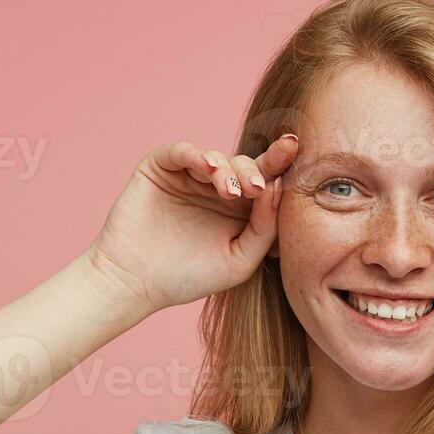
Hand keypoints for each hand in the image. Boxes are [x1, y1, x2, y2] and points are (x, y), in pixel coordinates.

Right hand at [86, 134, 299, 312]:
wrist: (136, 284)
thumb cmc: (188, 278)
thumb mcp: (240, 260)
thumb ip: (264, 228)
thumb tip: (278, 187)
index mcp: (240, 210)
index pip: (266, 183)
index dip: (281, 165)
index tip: (297, 150)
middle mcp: (216, 189)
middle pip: (245, 165)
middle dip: (256, 171)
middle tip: (257, 188)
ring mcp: (188, 177)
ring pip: (217, 158)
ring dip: (228, 171)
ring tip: (231, 192)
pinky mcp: (161, 169)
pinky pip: (182, 152)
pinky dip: (196, 155)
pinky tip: (208, 167)